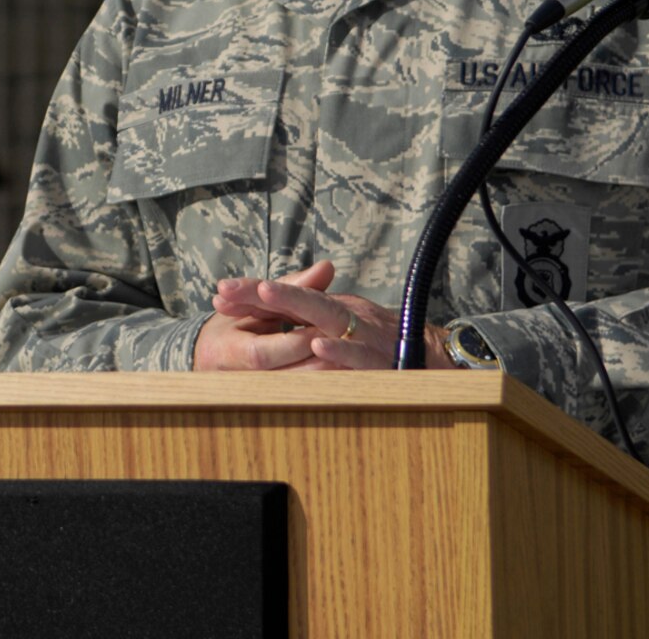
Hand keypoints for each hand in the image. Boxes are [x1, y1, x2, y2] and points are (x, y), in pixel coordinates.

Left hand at [206, 264, 456, 370]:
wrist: (430, 354)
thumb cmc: (373, 339)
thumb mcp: (337, 322)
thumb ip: (301, 315)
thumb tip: (259, 303)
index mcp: (329, 307)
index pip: (286, 296)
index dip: (252, 293)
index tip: (218, 291)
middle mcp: (343, 315)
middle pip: (301, 298)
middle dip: (265, 292)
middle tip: (232, 288)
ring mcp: (361, 335)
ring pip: (326, 318)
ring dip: (296, 306)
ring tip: (264, 295)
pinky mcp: (379, 360)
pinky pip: (357, 356)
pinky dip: (339, 351)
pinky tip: (318, 346)